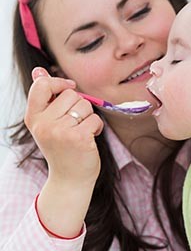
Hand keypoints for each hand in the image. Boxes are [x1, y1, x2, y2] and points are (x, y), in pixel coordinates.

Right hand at [24, 67, 103, 184]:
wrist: (70, 179)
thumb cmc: (61, 148)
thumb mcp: (47, 123)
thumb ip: (44, 97)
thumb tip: (38, 70)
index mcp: (34, 118)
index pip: (41, 86)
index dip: (58, 83)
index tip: (69, 87)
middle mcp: (44, 124)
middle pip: (71, 94)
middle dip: (79, 105)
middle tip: (74, 123)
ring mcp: (60, 132)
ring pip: (85, 105)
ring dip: (88, 116)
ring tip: (81, 131)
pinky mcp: (79, 138)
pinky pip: (95, 118)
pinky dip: (97, 127)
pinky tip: (90, 138)